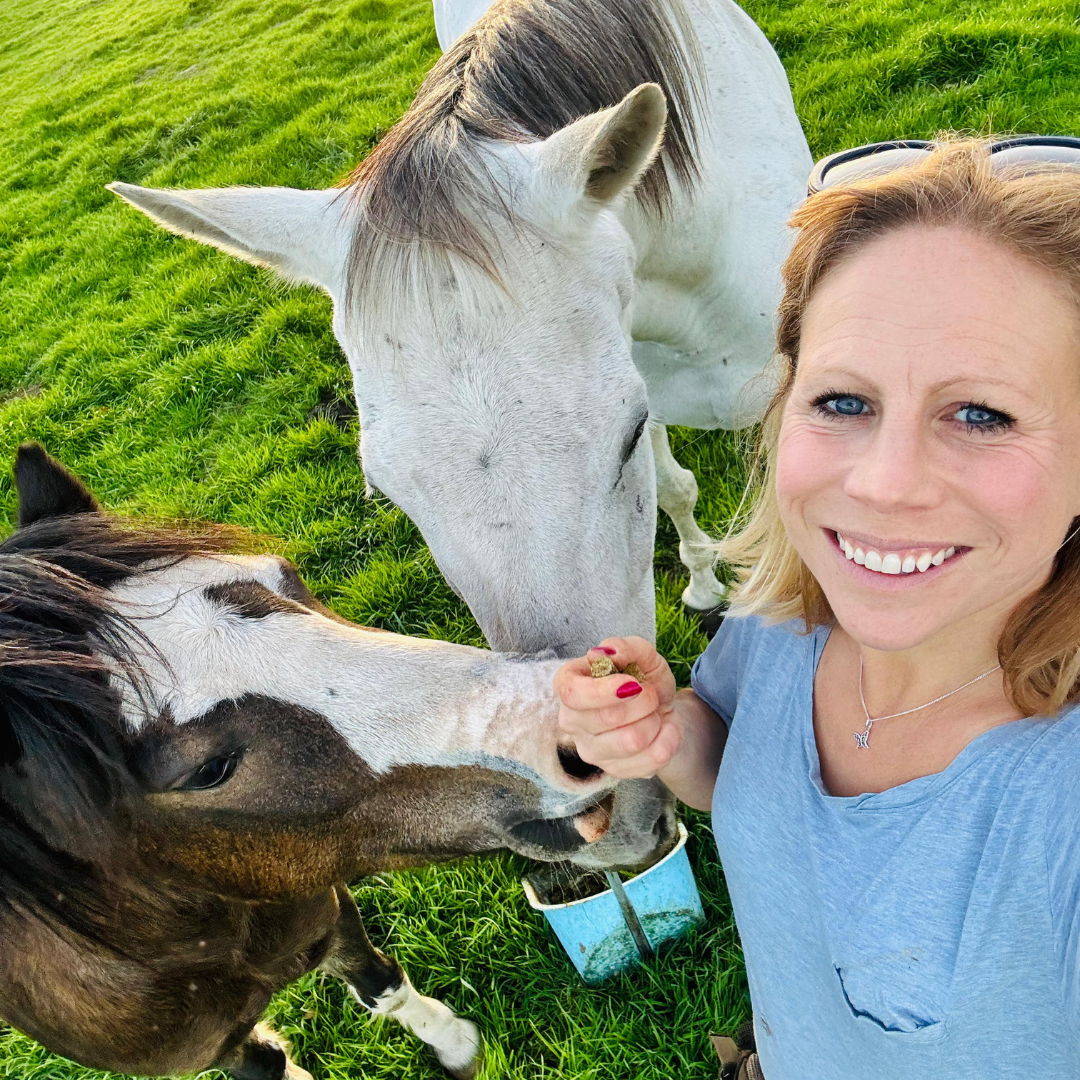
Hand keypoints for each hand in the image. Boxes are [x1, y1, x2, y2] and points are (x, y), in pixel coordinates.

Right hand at [554, 636, 680, 778]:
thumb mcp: (642, 656)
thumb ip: (627, 647)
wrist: (663, 711)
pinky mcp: (614, 771)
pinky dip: (668, 740)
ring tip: (654, 713)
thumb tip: (609, 652)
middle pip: (605, 718)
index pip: (571, 693)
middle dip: (642, 701)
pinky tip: (664, 730)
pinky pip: (650, 761)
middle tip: (651, 694)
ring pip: (631, 741)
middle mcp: (571, 720)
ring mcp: (590, 750)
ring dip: (655, 721)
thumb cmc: (644, 679)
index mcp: (569, 685)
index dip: (603, 691)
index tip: (633, 683)